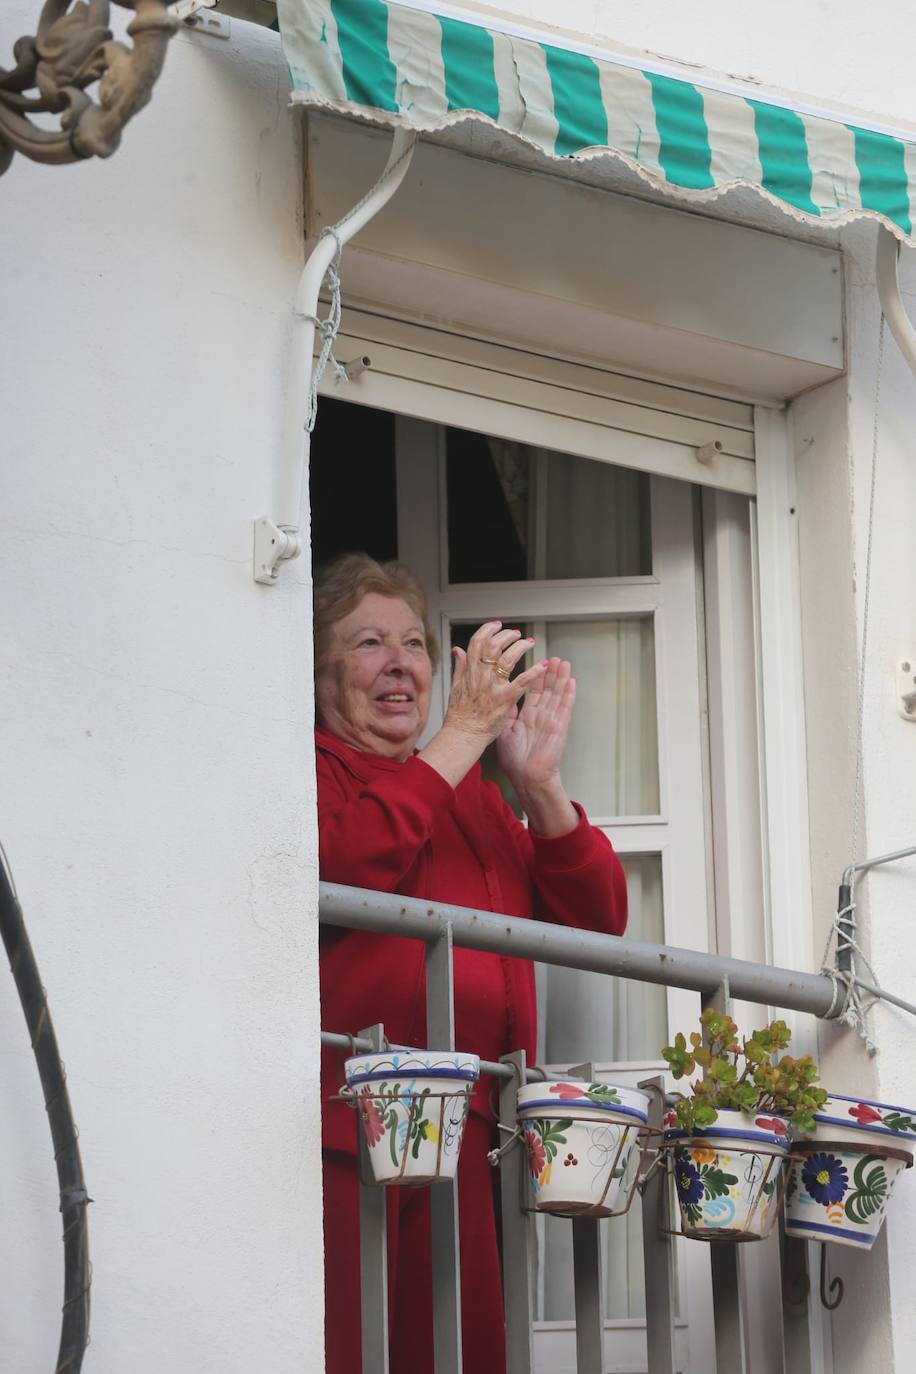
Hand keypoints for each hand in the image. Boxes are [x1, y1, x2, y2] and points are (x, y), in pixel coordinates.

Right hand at [417, 622, 546, 789]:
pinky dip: (534, 671)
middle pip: (494, 646)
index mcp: (469, 672)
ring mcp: (493, 687)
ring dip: (521, 647)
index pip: (476, 642)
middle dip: (507, 635)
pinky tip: (544, 665)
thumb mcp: (455, 686)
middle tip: (516, 633)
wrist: (463, 736)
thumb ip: (459, 666)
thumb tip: (457, 650)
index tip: (496, 625)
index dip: (487, 630)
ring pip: (508, 659)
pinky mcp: (505, 700)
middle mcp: (481, 676)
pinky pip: (522, 682)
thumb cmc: (460, 715)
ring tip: (529, 643)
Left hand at [496, 657, 575, 795]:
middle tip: (554, 658)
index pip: (533, 692)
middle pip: (547, 690)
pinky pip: (565, 707)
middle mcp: (541, 716)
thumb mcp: (505, 732)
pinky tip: (572, 681)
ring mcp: (552, 721)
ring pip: (557, 695)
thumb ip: (508, 714)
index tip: (539, 663)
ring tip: (564, 663)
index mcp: (527, 717)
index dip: (537, 677)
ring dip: (561, 679)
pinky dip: (569, 694)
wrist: (526, 777)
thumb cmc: (514, 760)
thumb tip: (505, 699)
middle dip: (551, 673)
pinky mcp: (560, 727)